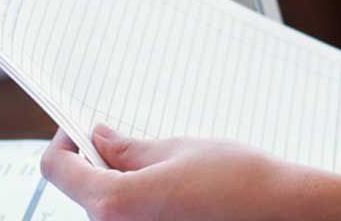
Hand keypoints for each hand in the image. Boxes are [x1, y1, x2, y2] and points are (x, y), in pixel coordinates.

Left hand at [38, 126, 340, 220]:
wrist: (283, 212)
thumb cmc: (239, 180)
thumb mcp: (178, 150)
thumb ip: (129, 148)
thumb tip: (100, 139)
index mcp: (115, 202)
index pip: (57, 169)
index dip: (65, 142)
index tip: (80, 128)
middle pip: (83, 190)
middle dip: (99, 162)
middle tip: (130, 140)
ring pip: (110, 205)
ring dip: (123, 182)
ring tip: (166, 167)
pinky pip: (132, 218)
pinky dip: (143, 201)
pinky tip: (176, 191)